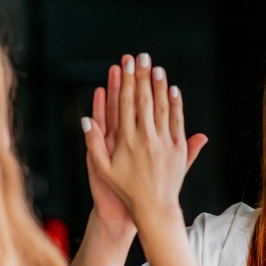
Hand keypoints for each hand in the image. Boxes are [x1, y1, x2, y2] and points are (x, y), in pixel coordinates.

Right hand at [83, 54, 204, 225]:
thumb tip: (87, 120)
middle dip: (142, 76)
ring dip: (159, 86)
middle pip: (143, 100)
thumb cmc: (125, 191)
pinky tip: (173, 91)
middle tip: (142, 57)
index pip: (125, 103)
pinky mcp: (177, 148)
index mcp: (126, 140)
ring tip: (157, 68)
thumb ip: (94, 143)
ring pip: (162, 107)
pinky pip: (177, 121)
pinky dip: (175, 104)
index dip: (126, 82)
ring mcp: (163, 142)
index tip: (126, 66)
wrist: (153, 208)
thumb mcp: (102, 169)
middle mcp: (146, 137)